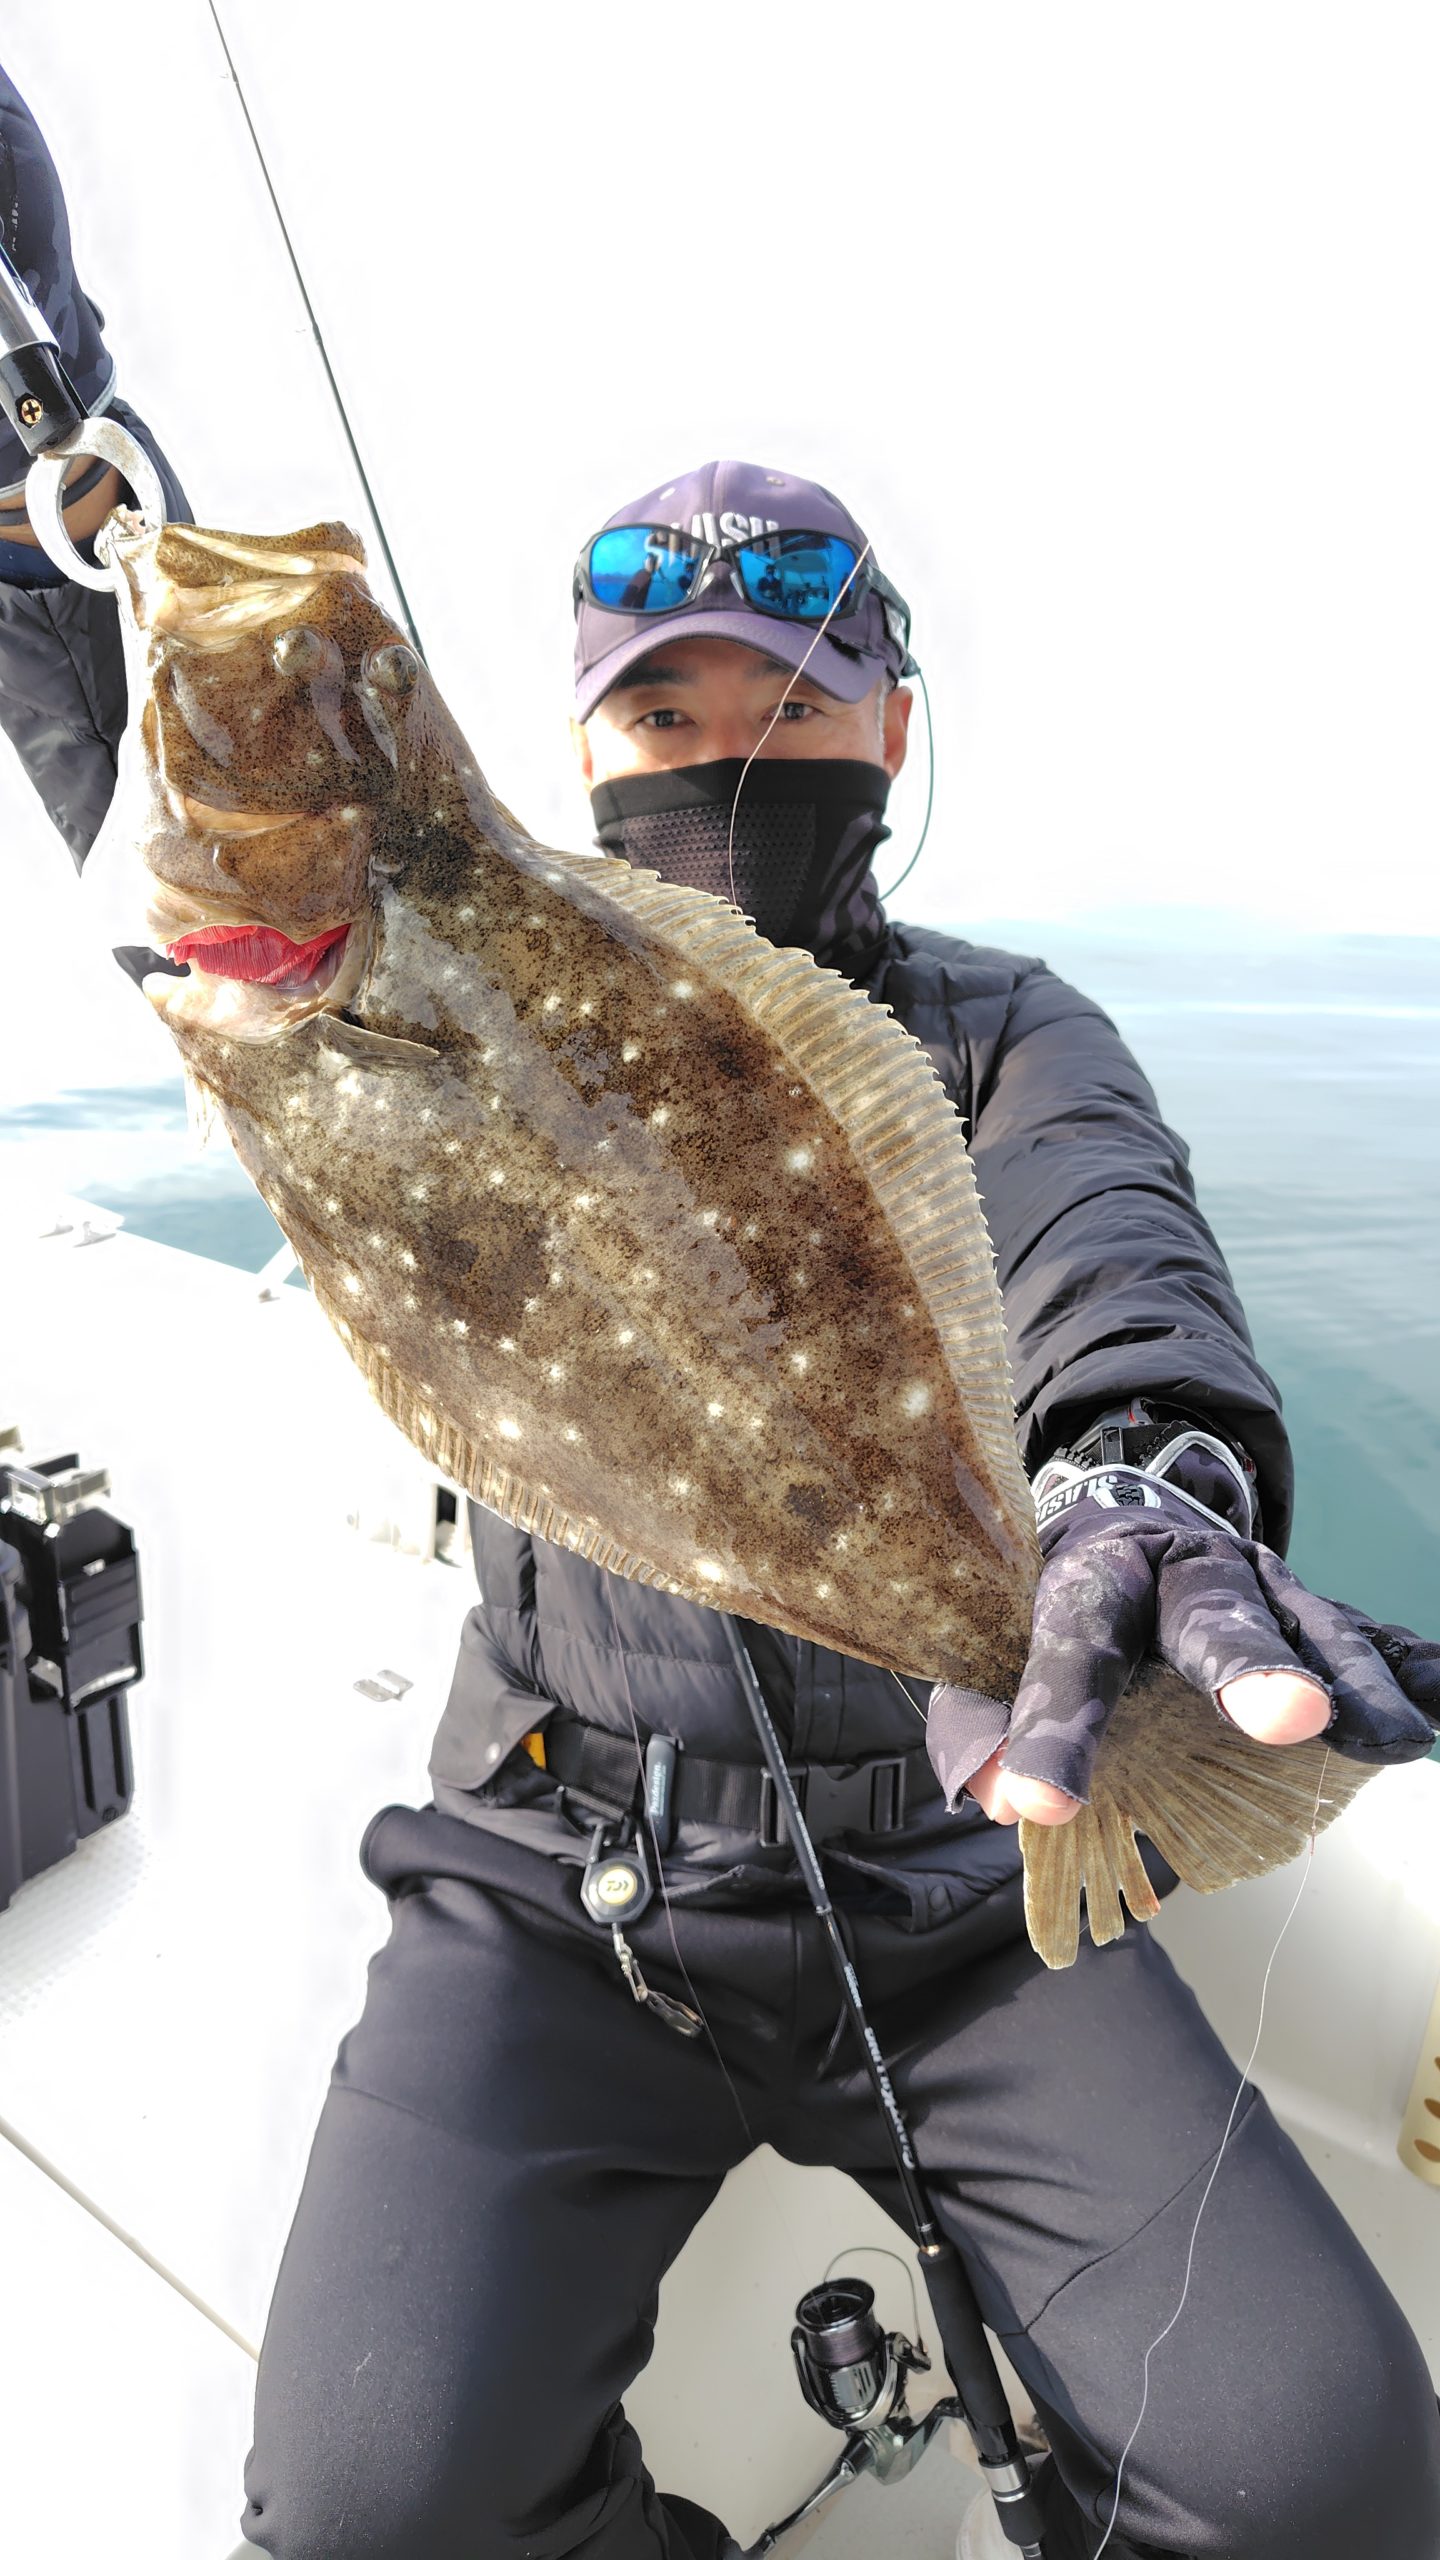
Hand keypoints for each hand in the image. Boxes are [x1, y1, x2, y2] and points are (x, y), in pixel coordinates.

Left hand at [927, 1472, 1439, 1828]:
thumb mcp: (993, 1649)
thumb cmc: (1063, 1604)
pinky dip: (1413, 1666)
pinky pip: (1372, 1636)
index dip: (1049, 1729)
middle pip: (1216, 1615)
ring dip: (1354, 1681)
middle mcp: (1186, 1571)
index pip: (1067, 1652)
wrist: (1133, 1513)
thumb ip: (979, 1726)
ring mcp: (1263, 1585)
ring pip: (1310, 1626)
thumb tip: (997, 1797)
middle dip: (1252, 1666)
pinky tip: (1437, 1702)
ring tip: (1391, 1738)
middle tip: (1289, 1718)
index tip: (1035, 1801)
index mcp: (1093, 1576)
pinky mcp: (1312, 1609)